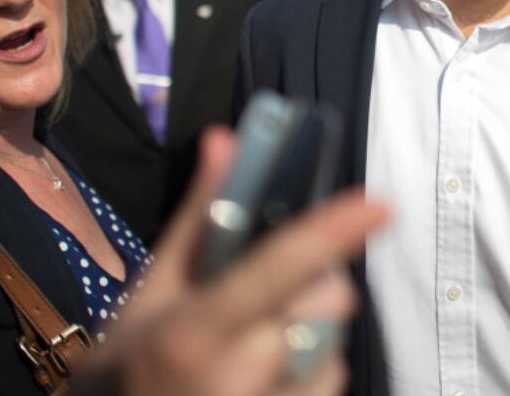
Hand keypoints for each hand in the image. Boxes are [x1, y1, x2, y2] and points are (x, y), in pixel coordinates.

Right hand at [70, 127, 387, 395]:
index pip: (275, 268)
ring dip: (310, 334)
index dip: (330, 234)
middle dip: (314, 287)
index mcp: (191, 329)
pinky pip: (328, 382)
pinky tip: (263, 378)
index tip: (380, 203)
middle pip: (326, 303)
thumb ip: (198, 217)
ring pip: (333, 345)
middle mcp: (233, 374)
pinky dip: (309, 373)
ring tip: (251, 347)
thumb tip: (225, 138)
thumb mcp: (150, 295)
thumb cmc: (129, 366)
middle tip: (267, 297)